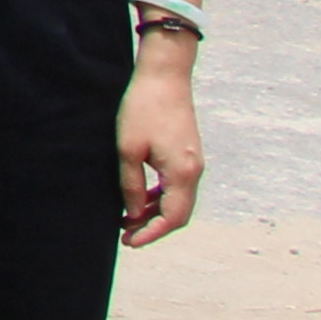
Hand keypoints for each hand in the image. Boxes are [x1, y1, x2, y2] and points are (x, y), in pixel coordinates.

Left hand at [117, 36, 204, 244]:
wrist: (165, 76)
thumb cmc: (143, 108)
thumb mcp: (128, 149)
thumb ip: (132, 185)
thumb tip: (133, 214)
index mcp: (182, 173)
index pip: (172, 218)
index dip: (151, 234)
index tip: (130, 243)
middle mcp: (194, 172)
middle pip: (179, 214)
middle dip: (153, 228)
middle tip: (126, 236)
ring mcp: (194, 163)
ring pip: (178, 201)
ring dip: (155, 213)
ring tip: (127, 220)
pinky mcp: (187, 154)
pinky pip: (177, 186)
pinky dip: (160, 197)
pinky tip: (140, 198)